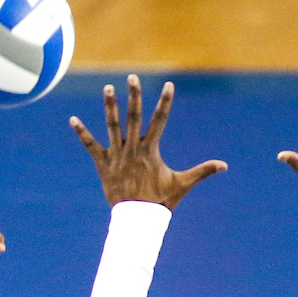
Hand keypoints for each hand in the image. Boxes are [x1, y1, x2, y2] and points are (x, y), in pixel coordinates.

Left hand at [70, 75, 225, 209]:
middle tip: (132, 77)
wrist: (137, 219)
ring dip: (109, 106)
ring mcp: (116, 155)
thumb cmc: (160, 200)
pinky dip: (81, 133)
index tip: (168, 85)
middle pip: (134, 117)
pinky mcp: (103, 164)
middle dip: (134, 96)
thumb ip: (202, 171)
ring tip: (108, 88)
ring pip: (112, 126)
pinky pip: (90, 146)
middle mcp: (133, 149)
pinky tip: (72, 120)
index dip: (164, 102)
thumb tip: (225, 165)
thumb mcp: (182, 184)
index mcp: (151, 150)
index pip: (160, 121)